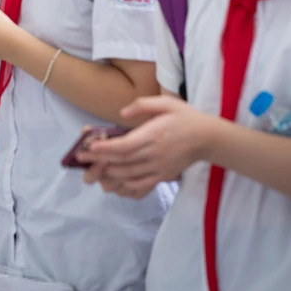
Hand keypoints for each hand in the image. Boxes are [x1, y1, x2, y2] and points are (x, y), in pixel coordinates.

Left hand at [78, 95, 212, 198]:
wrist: (209, 138)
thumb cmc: (185, 117)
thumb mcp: (166, 103)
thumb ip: (143, 105)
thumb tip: (121, 114)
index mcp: (155, 135)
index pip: (126, 146)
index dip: (106, 148)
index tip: (90, 147)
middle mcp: (155, 154)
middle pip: (122, 162)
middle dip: (99, 161)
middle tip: (81, 158)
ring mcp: (159, 168)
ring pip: (129, 176)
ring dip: (108, 174)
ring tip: (92, 169)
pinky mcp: (163, 176)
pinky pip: (141, 186)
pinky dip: (125, 188)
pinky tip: (113, 184)